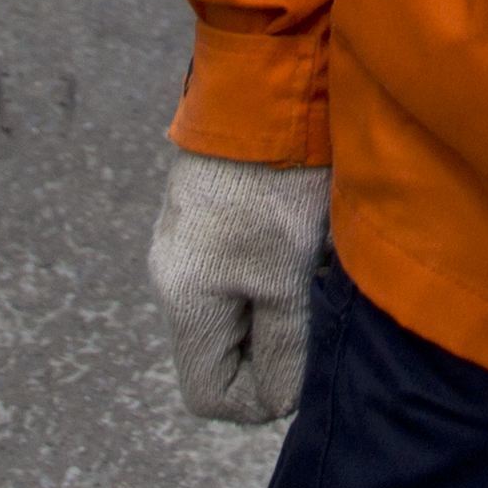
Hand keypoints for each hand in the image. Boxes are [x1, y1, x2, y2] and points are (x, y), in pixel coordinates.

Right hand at [147, 153, 333, 424]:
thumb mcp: (286, 277)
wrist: (263, 87)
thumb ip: (282, 347)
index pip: (209, 395)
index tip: (304, 362)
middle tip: (315, 307)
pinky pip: (238, 270)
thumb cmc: (275, 186)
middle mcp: (172, 276)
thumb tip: (278, 401)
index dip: (260, 396)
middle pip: (223, 352)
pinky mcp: (207, 214)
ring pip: (236, 309)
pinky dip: (273, 269)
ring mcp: (186, 242)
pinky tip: (303, 236)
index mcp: (184, 301)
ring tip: (312, 265)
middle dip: (275, 345)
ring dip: (279, 303)